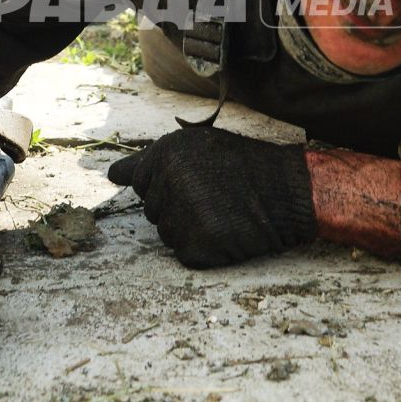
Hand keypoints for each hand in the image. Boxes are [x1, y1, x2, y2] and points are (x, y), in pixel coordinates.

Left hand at [107, 127, 315, 267]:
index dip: (168, 185)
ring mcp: (184, 214)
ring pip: (167, 234)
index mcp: (167, 152)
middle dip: (178, 209)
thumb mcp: (197, 147)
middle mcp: (170, 180)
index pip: (139, 182)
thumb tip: (111, 175)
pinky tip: (227, 232)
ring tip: (223, 213)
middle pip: (152, 211)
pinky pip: (185, 254)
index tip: (197, 181)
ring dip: (191, 230)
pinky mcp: (198, 245)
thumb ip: (150, 160)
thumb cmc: (244, 167)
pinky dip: (205, 251)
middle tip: (216, 197)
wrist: (289, 191)